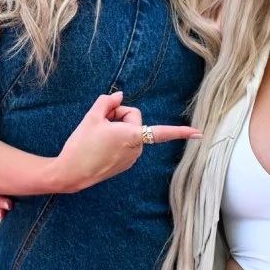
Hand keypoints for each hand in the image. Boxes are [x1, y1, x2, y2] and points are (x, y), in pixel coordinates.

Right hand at [54, 92, 200, 192]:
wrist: (70, 173)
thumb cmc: (81, 144)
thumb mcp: (91, 117)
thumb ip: (108, 101)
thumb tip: (120, 96)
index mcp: (133, 136)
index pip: (163, 132)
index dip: (182, 132)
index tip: (199, 134)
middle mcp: (137, 149)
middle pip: (134, 119)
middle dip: (119, 116)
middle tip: (100, 121)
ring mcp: (131, 158)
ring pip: (130, 132)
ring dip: (116, 128)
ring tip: (97, 136)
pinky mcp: (125, 164)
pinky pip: (125, 143)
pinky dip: (115, 139)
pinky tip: (99, 145)